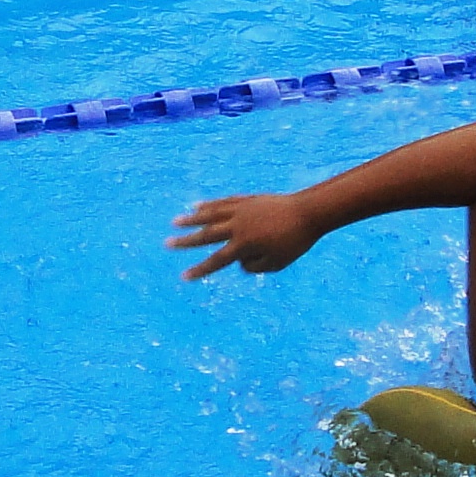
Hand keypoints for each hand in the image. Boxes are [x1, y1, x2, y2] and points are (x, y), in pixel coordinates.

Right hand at [168, 191, 318, 281]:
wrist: (308, 212)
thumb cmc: (295, 242)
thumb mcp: (276, 263)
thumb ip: (254, 267)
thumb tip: (238, 262)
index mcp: (244, 244)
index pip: (216, 261)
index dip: (199, 270)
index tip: (183, 277)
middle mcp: (238, 226)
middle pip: (206, 235)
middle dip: (185, 241)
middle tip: (167, 244)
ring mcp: (241, 210)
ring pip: (211, 214)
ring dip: (192, 219)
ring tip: (175, 221)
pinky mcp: (247, 200)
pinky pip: (223, 203)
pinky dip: (209, 205)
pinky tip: (198, 205)